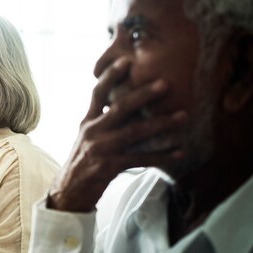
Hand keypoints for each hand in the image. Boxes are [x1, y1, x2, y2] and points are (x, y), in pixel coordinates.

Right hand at [48, 58, 187, 211]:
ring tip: (183, 116)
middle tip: (165, 83)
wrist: (69, 192)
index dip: (110, 76)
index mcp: (87, 122)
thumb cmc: (82, 162)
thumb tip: (125, 105)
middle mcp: (92, 131)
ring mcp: (100, 149)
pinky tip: (178, 152)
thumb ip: (102, 121)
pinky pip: (140, 159)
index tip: (125, 60)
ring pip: (134, 132)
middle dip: (143, 94)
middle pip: (119, 108)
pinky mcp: (109, 167)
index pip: (97, 94)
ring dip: (161, 124)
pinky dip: (161, 156)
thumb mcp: (87, 138)